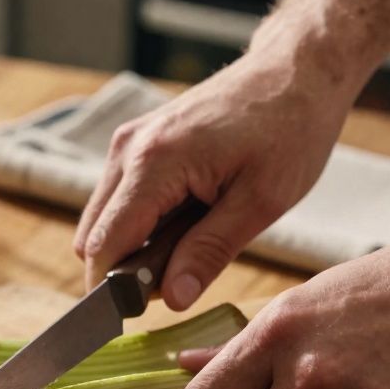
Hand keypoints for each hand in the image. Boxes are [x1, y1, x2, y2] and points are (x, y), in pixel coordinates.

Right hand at [72, 56, 350, 308]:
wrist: (296, 72)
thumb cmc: (289, 130)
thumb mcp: (262, 201)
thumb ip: (209, 252)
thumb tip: (170, 299)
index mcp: (155, 163)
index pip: (105, 246)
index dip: (113, 291)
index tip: (141, 316)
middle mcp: (127, 150)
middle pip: (93, 238)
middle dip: (126, 269)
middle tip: (185, 271)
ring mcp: (127, 143)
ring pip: (101, 221)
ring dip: (134, 245)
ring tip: (193, 237)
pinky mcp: (135, 143)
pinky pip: (117, 200)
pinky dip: (141, 222)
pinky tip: (187, 216)